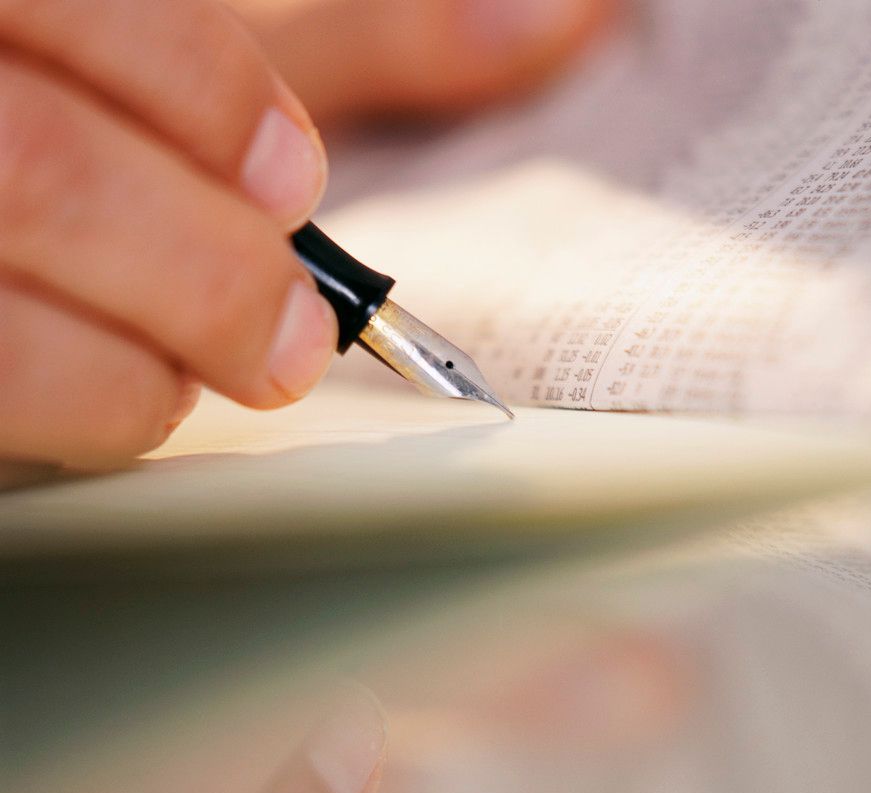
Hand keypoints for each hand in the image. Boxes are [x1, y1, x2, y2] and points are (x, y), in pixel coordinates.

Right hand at [0, 0, 611, 478]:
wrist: (30, 206)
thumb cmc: (112, 122)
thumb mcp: (209, 60)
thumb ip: (356, 44)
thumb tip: (561, 22)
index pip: (80, 4)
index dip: (202, 95)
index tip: (290, 183)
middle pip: (41, 178)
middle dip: (206, 279)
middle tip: (290, 342)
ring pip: (4, 331)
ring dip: (137, 374)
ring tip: (199, 374)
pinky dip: (86, 419)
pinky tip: (119, 393)